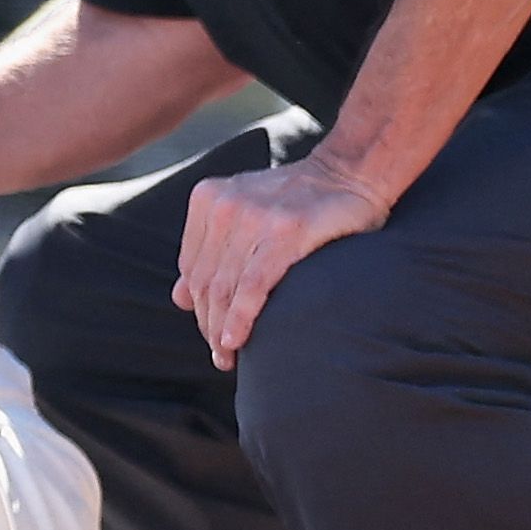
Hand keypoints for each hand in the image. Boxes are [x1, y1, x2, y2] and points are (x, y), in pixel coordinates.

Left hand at [175, 160, 388, 369]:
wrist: (351, 172)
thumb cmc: (299, 201)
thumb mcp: (244, 214)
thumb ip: (211, 251)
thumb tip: (179, 298)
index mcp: (208, 198)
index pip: (192, 268)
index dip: (198, 307)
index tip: (210, 334)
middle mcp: (224, 205)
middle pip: (205, 281)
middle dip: (208, 325)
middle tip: (220, 356)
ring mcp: (253, 217)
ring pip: (224, 287)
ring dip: (221, 330)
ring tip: (227, 357)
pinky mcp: (285, 233)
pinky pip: (252, 287)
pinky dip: (240, 319)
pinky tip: (236, 341)